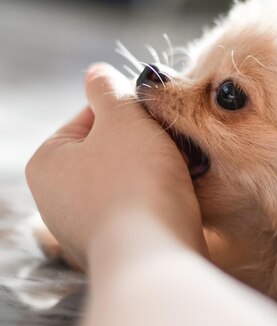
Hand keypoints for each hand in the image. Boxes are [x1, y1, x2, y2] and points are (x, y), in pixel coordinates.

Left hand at [26, 63, 207, 268]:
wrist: (156, 253)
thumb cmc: (135, 179)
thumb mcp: (123, 117)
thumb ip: (108, 89)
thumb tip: (97, 72)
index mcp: (47, 163)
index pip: (89, 116)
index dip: (126, 109)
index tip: (153, 114)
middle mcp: (56, 198)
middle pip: (109, 146)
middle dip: (144, 138)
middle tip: (171, 138)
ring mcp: (84, 226)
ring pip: (126, 174)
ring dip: (155, 163)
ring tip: (180, 164)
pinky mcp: (114, 245)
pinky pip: (136, 204)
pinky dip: (156, 193)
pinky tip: (177, 191)